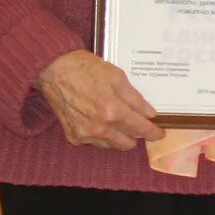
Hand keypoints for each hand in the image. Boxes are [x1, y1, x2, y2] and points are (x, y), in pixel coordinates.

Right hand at [36, 51, 162, 151]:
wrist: (54, 70)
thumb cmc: (86, 70)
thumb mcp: (117, 78)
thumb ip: (135, 99)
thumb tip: (149, 114)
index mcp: (112, 111)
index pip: (140, 129)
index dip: (153, 132)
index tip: (159, 134)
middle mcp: (99, 128)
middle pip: (127, 143)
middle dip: (135, 135)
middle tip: (136, 124)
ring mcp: (84, 134)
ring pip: (111, 145)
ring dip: (118, 137)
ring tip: (117, 120)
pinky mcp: (72, 136)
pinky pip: (94, 142)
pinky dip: (101, 135)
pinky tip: (100, 121)